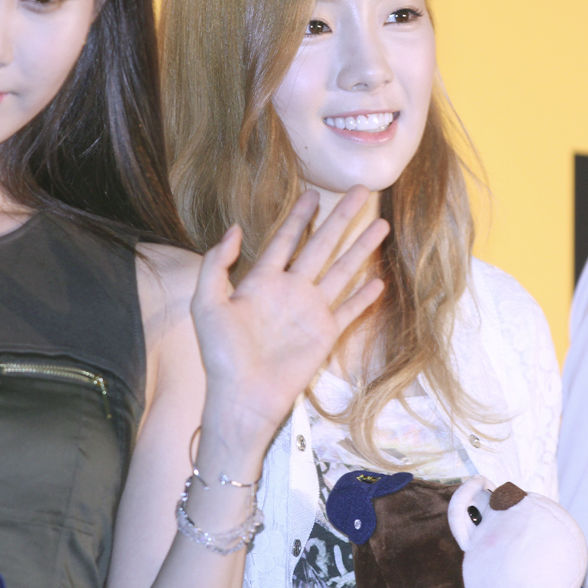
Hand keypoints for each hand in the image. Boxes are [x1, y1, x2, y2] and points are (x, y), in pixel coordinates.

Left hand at [190, 187, 387, 443]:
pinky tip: (379, 280)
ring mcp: (310, 312)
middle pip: (322, 245)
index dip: (299, 216)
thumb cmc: (220, 354)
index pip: (286, 239)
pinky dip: (364, 296)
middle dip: (341, 217)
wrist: (243, 397)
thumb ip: (217, 264)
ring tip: (381, 224)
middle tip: (360, 191)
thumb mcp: (206, 303)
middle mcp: (291, 290)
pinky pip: (349, 310)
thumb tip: (235, 228)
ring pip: (342, 271)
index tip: (312, 194)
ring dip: (362, 248)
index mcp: (262, 281)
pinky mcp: (325, 334)